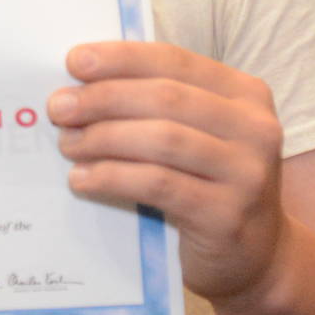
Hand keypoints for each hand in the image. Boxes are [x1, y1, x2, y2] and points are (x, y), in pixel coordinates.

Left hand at [46, 41, 286, 301]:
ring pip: (162, 139)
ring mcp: (247, 173)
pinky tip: (82, 179)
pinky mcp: (227, 216)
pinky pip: (158, 185)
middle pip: (165, 98)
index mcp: (245, 94)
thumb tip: (80, 84)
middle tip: (59, 108)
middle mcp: (255, 128)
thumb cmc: (209, 184)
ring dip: (103, 138)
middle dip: (103, 98)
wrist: (256, 257)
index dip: (121, 58)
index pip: (175, 61)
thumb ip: (156, 105)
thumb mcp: (198, 134)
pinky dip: (112, 177)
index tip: (74, 61)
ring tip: (67, 144)